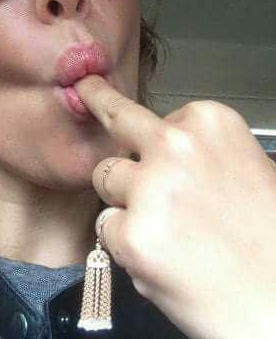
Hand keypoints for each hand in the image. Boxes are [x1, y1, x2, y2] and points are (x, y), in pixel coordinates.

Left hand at [74, 75, 275, 338]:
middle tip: (86, 87)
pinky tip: (162, 258)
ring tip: (166, 230)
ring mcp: (150, 187)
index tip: (145, 137)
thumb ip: (202, 153)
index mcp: (210, 123)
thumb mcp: (250, 171)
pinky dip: (125, 244)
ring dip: (123, 200)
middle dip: (99, 101)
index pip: (158, 118)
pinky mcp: (131, 233)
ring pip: (105, 177)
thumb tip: (160, 146)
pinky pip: (106, 227)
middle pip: (117, 120)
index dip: (158, 143)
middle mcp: (176, 146)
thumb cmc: (268, 243)